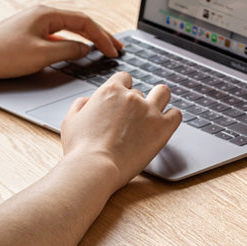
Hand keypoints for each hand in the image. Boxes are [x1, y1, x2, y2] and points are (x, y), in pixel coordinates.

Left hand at [0, 5, 122, 79]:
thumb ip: (68, 50)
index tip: (114, 51)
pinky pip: (55, 36)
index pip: (84, 21)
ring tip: (101, 48)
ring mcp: (33, 23)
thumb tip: (84, 48)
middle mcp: (41, 14)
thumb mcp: (42, 55)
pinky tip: (74, 51)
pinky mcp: (26, 34)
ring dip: (85, 38)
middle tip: (116, 47)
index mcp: (47, 14)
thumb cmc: (3, 55)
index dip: (102, 37)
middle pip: (78, 22)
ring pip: (67, 29)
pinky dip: (70, 42)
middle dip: (99, 35)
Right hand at [60, 72, 181, 188]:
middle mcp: (131, 97)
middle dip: (136, 104)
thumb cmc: (80, 149)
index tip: (121, 102)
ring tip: (154, 115)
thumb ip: (80, 105)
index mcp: (110, 91)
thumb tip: (88, 101)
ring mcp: (149, 111)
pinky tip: (164, 126)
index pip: (123, 79)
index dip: (123, 90)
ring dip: (159, 101)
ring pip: (163, 93)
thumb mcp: (70, 120)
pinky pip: (176, 114)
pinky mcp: (162, 128)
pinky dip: (172, 118)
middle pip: (140, 92)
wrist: (94, 167)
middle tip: (131, 121)